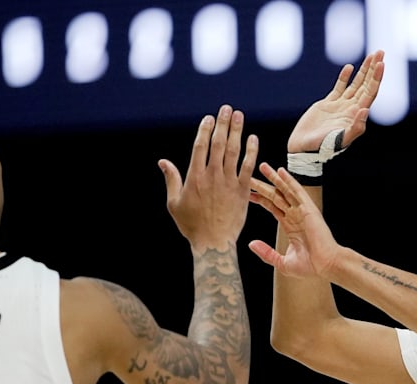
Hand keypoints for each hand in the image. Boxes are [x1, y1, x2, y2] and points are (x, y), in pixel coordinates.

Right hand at [158, 105, 257, 250]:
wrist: (213, 242)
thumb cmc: (192, 225)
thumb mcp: (174, 203)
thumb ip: (171, 179)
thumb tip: (163, 162)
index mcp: (194, 177)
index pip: (200, 146)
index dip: (205, 129)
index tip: (209, 118)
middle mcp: (212, 176)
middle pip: (218, 143)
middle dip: (223, 124)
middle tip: (227, 109)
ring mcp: (228, 182)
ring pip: (233, 151)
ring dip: (237, 131)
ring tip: (239, 116)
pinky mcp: (242, 190)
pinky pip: (248, 166)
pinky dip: (251, 151)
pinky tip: (253, 138)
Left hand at [248, 163, 341, 277]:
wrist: (325, 265)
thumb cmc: (309, 266)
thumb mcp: (281, 262)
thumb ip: (266, 252)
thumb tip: (251, 243)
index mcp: (290, 226)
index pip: (272, 208)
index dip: (260, 199)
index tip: (248, 193)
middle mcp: (295, 216)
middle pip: (275, 196)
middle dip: (262, 186)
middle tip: (250, 175)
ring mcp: (301, 211)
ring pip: (284, 191)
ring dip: (274, 178)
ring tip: (263, 167)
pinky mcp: (308, 209)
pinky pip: (297, 191)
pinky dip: (289, 180)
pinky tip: (280, 171)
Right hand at [287, 50, 383, 153]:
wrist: (304, 149)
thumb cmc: (323, 147)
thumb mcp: (341, 139)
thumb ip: (355, 127)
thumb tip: (366, 109)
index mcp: (356, 115)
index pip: (370, 92)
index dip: (376, 78)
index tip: (381, 63)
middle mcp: (351, 109)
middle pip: (366, 85)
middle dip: (373, 68)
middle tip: (380, 52)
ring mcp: (340, 106)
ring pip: (355, 84)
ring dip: (364, 70)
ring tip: (371, 56)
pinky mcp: (327, 105)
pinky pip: (339, 88)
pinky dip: (344, 77)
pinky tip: (349, 67)